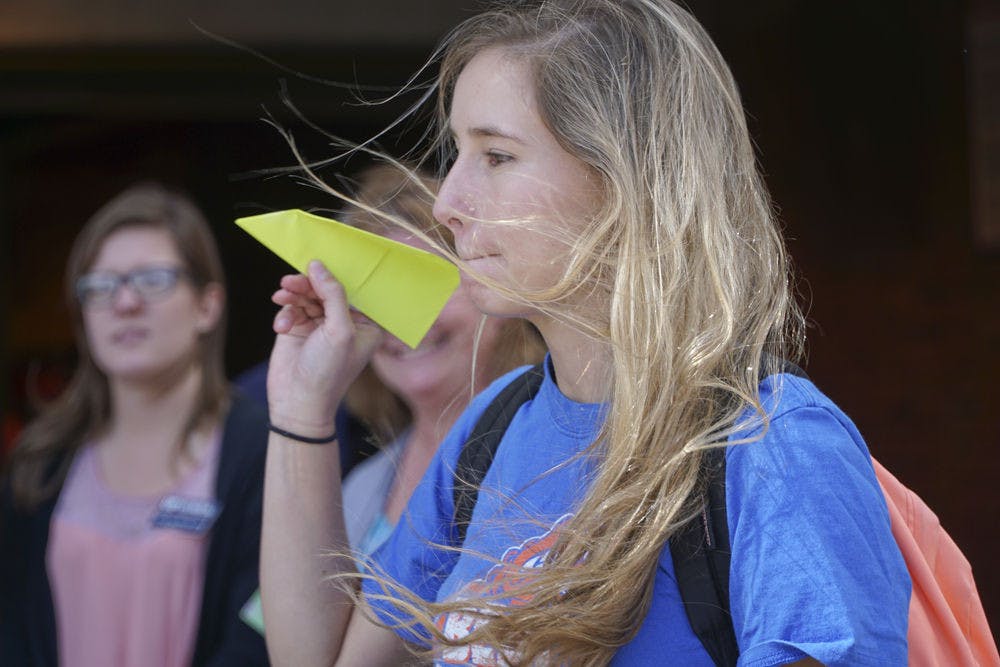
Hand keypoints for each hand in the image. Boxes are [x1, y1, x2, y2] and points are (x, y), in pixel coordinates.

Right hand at [266, 260, 381, 434]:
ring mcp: (321, 326)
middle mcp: (345, 323)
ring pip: (307, 296)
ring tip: (282, 295)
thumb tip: (318, 265)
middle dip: (308, 284)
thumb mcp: (338, 330)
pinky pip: (292, 309)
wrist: (297, 403)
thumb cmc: (327, 372)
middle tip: (291, 281)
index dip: (337, 276)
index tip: (319, 261)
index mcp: (366, 325)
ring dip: (294, 295)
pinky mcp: (299, 330)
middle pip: (327, 290)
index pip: (354, 291)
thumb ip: (332, 295)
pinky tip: (281, 325)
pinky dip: (286, 312)